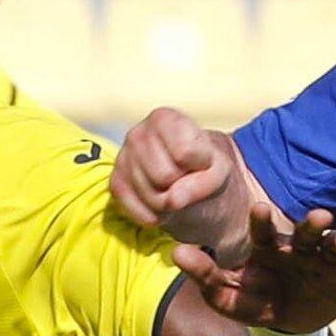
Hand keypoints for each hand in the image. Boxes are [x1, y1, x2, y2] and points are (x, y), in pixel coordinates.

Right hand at [115, 106, 250, 251]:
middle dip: (182, 186)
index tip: (201, 161)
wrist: (190, 183)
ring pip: (153, 197)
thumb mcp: (219, 171)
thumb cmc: (204, 168)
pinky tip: (161, 203)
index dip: (200, 164)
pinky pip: (141, 212)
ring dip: (171, 204)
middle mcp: (137, 134)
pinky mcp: (115, 185)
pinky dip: (158, 216)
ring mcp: (122, 159)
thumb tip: (173, 200)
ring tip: (174, 190)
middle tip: (185, 179)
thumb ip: (204, 181)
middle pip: (165, 176)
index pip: (184, 152)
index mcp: (164, 118)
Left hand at [183, 208, 335, 334]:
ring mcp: (323, 262)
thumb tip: (177, 253)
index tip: (260, 208)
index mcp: (269, 247)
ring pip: (334, 245)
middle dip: (313, 223)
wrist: (286, 324)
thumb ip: (205, 275)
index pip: (264, 230)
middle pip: (306, 231)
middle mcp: (298, 248)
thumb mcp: (226, 296)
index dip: (263, 220)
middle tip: (320, 217)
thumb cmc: (253, 301)